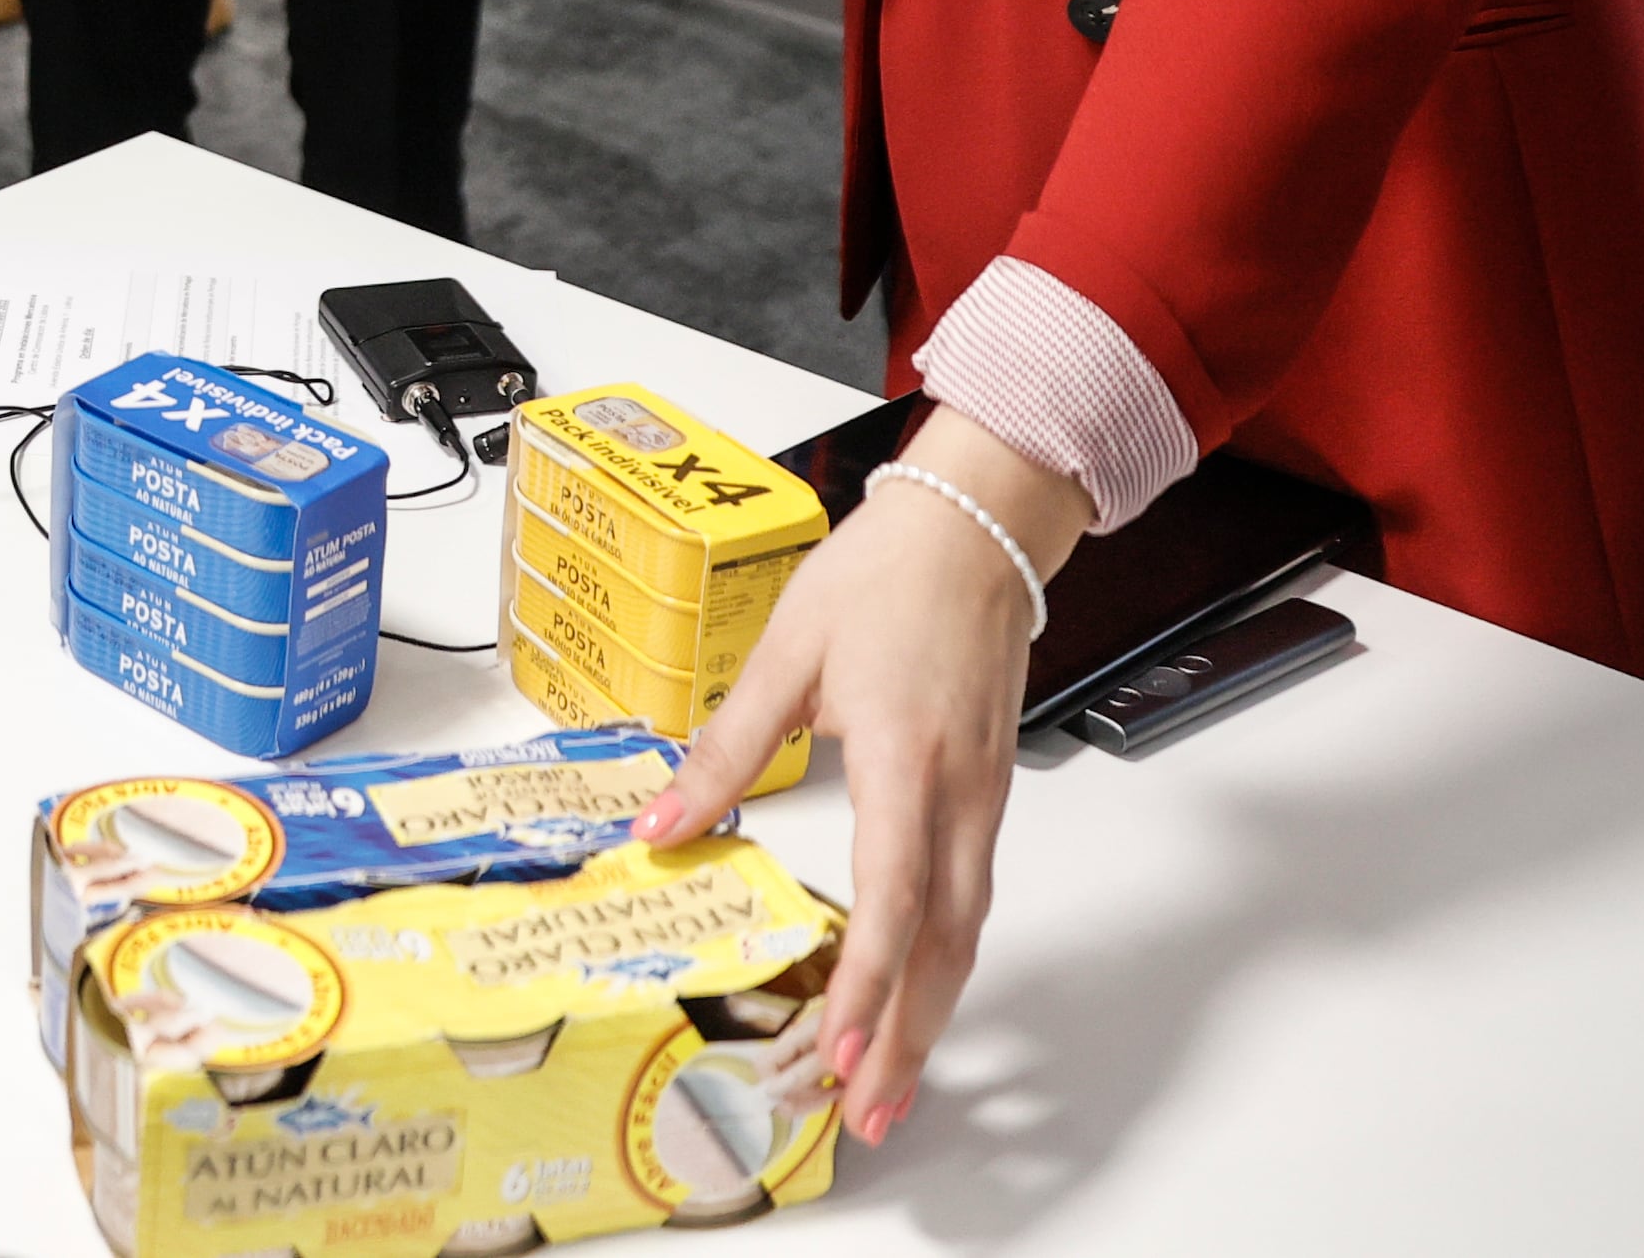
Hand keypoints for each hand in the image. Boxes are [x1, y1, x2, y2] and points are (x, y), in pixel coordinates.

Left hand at [639, 412, 1092, 1147]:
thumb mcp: (786, 655)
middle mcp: (958, 795)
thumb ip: (724, 751)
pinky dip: (942, 965)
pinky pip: (970, 901)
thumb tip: (658, 826)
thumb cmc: (885, 578)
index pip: (892, 896)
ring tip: (887, 1084)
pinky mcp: (985, 799)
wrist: (975, 531)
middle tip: (867, 1112)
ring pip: (966, 934)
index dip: (867, 981)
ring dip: (930, 1014)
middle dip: (905, 1037)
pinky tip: (911, 995)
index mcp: (907, 758)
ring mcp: (982, 801)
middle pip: (943, 945)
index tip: (840, 1046)